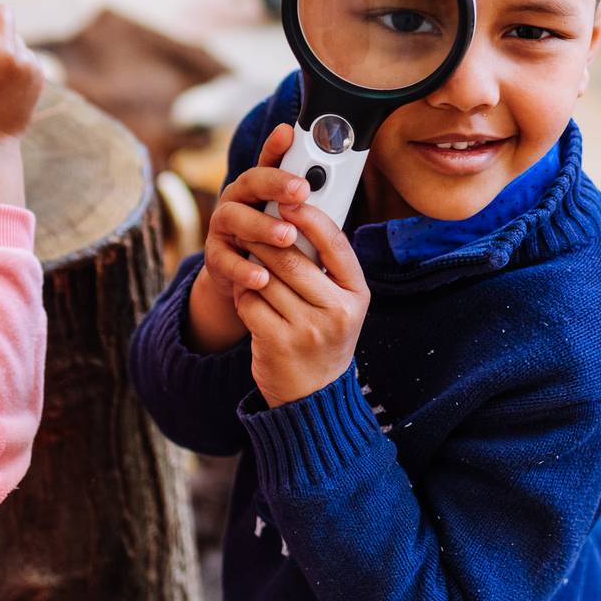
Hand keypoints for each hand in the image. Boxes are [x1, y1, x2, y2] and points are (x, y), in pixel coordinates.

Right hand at [187, 124, 312, 352]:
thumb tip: (339, 187)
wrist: (243, 277)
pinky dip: (243, 269)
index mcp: (257, 186)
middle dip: (276, 183)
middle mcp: (236, 200)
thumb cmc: (277, 241)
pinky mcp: (215, 257)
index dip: (276, 145)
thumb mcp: (293, 221)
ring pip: (234, 218)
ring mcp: (222, 227)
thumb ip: (308, 204)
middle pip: (250, 182)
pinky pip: (224, 260)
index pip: (267, 159)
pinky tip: (262, 277)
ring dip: (261, 226)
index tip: (290, 133)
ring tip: (287, 236)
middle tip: (302, 190)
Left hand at [234, 193, 368, 407]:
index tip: (288, 203)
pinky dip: (244, 293)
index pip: (335, 244)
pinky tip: (247, 295)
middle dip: (268, 239)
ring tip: (250, 263)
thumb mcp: (340, 304)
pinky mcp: (278, 342)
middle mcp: (337, 312)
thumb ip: (326, 268)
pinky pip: (250, 302)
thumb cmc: (324, 338)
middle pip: (293, 259)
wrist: (313, 398)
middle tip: (253, 228)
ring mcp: (308, 329)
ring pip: (267, 278)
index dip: (310, 218)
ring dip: (252, 266)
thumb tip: (297, 218)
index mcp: (356, 295)